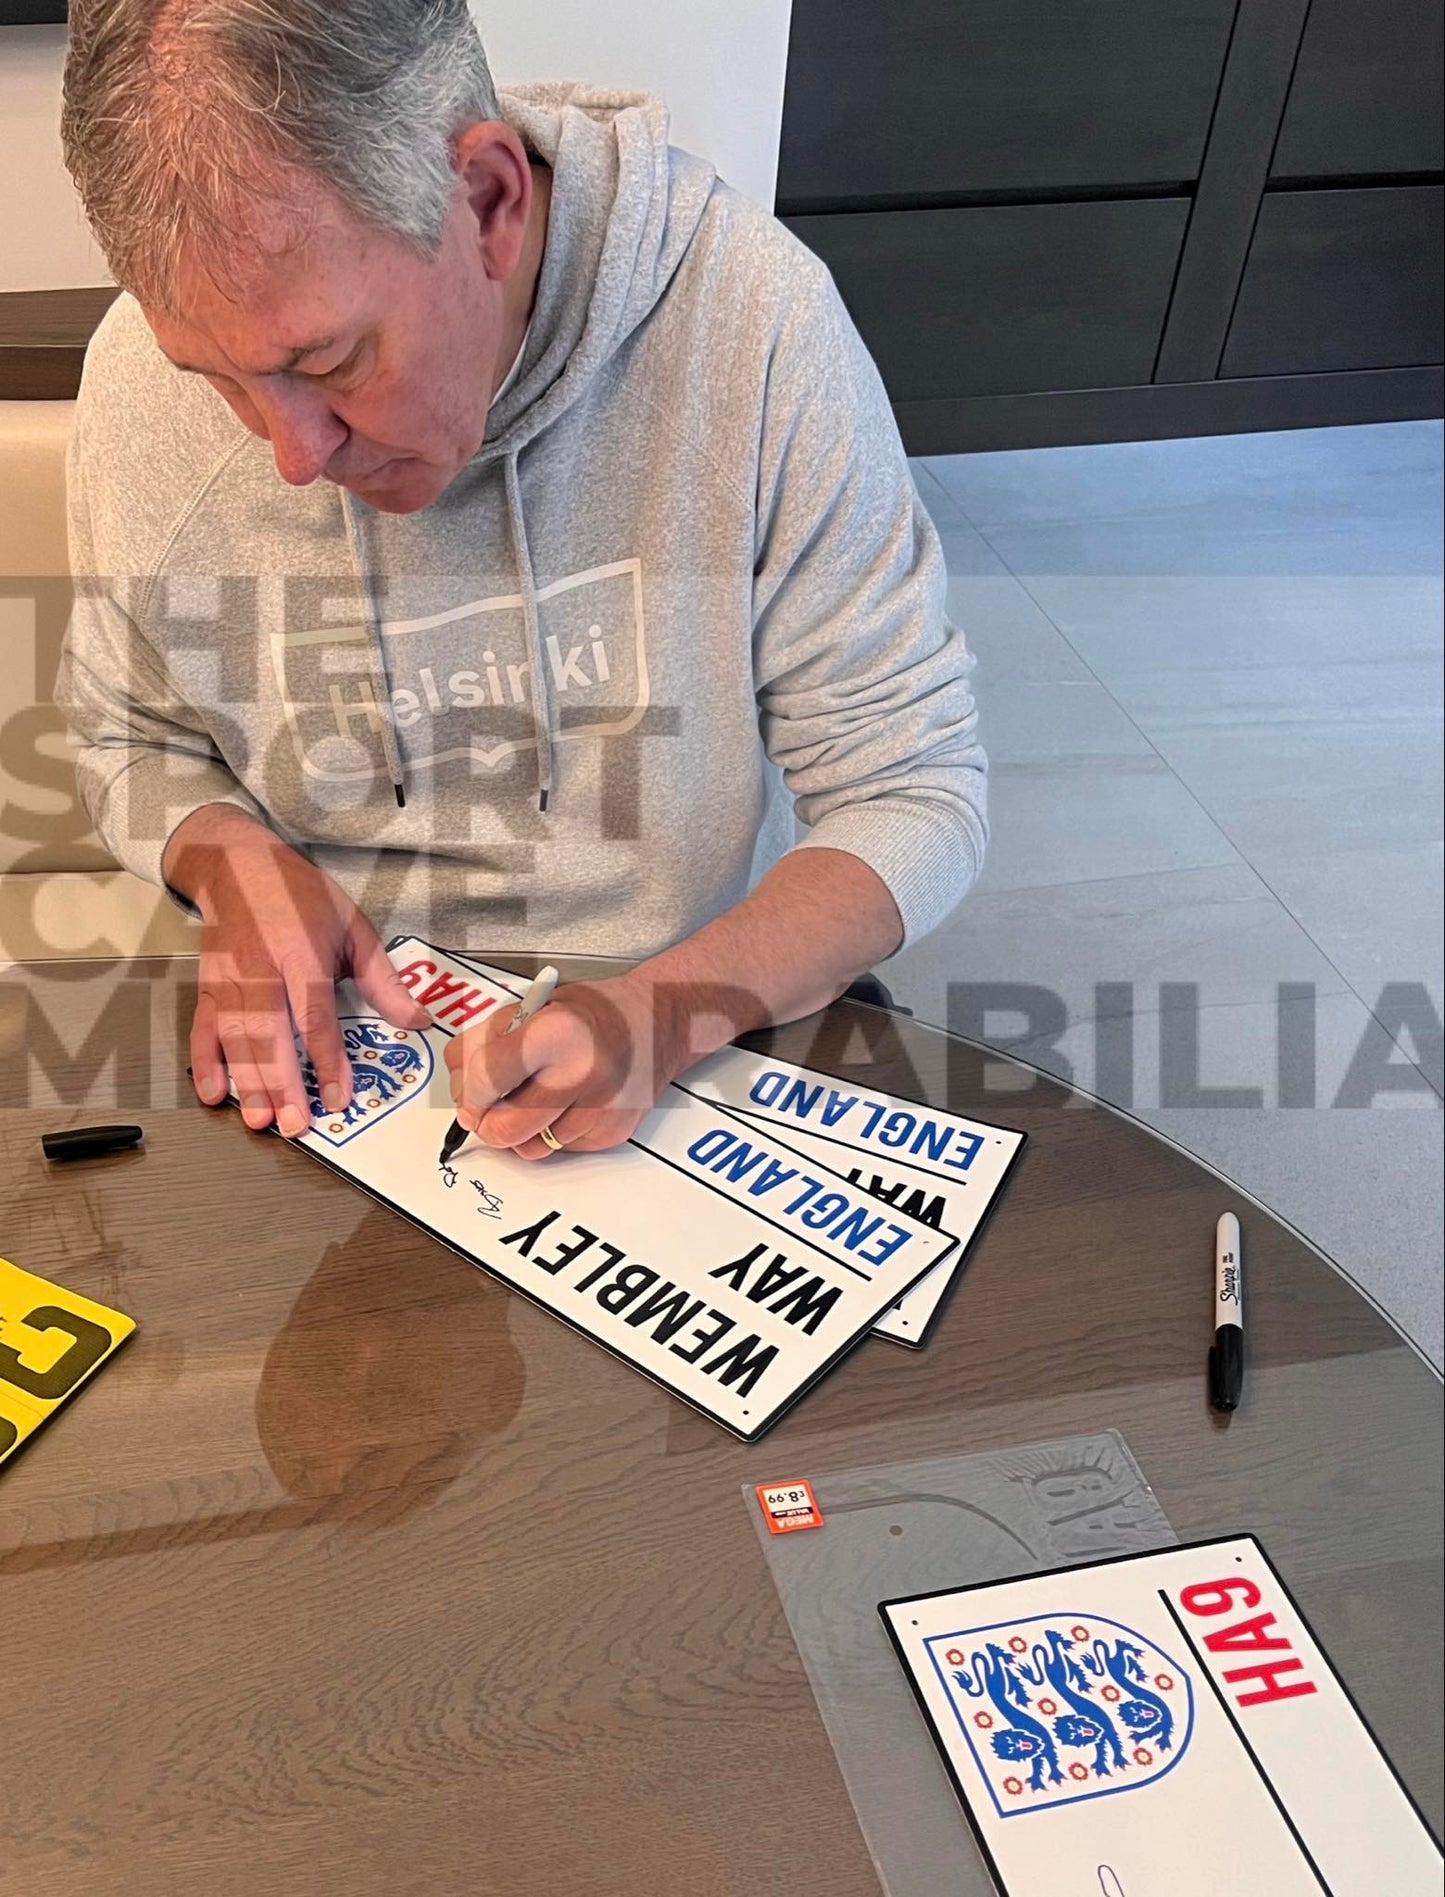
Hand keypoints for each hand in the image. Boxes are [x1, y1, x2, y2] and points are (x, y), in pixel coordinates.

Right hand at [164, 805, 429, 1135]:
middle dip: (281, 1085)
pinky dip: (204, 1063)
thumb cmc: (299, 895)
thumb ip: (383, 980)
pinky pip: (202, 1030)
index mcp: (302, 956)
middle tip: (294, 1125)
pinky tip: (213, 1093)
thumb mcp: (353, 927)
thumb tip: (417, 1020)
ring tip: (261, 1120)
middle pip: (270, 1036)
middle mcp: (261, 972)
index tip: (337, 1095)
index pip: (314, 1017)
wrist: (238, 865)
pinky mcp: (207, 988)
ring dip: (247, 1083)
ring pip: (235, 1041)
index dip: (326, 1060)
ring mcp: (229, 982)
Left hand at [443, 972, 680, 1159]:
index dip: (467, 1090)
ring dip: (519, 1130)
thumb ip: (487, 1042)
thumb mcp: (533, 1006)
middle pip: (504, 1130)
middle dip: (485, 1122)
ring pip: (529, 1149)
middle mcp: (582, 1074)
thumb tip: (460, 1086)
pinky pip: (559, 1150)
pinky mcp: (611, 1133)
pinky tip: (565, 1103)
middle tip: (485, 1108)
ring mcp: (600, 1109)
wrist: (659, 1020)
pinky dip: (551, 1132)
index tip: (468, 1089)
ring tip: (533, 1097)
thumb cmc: (593, 1012)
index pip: (486, 1080)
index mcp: (556, 1033)